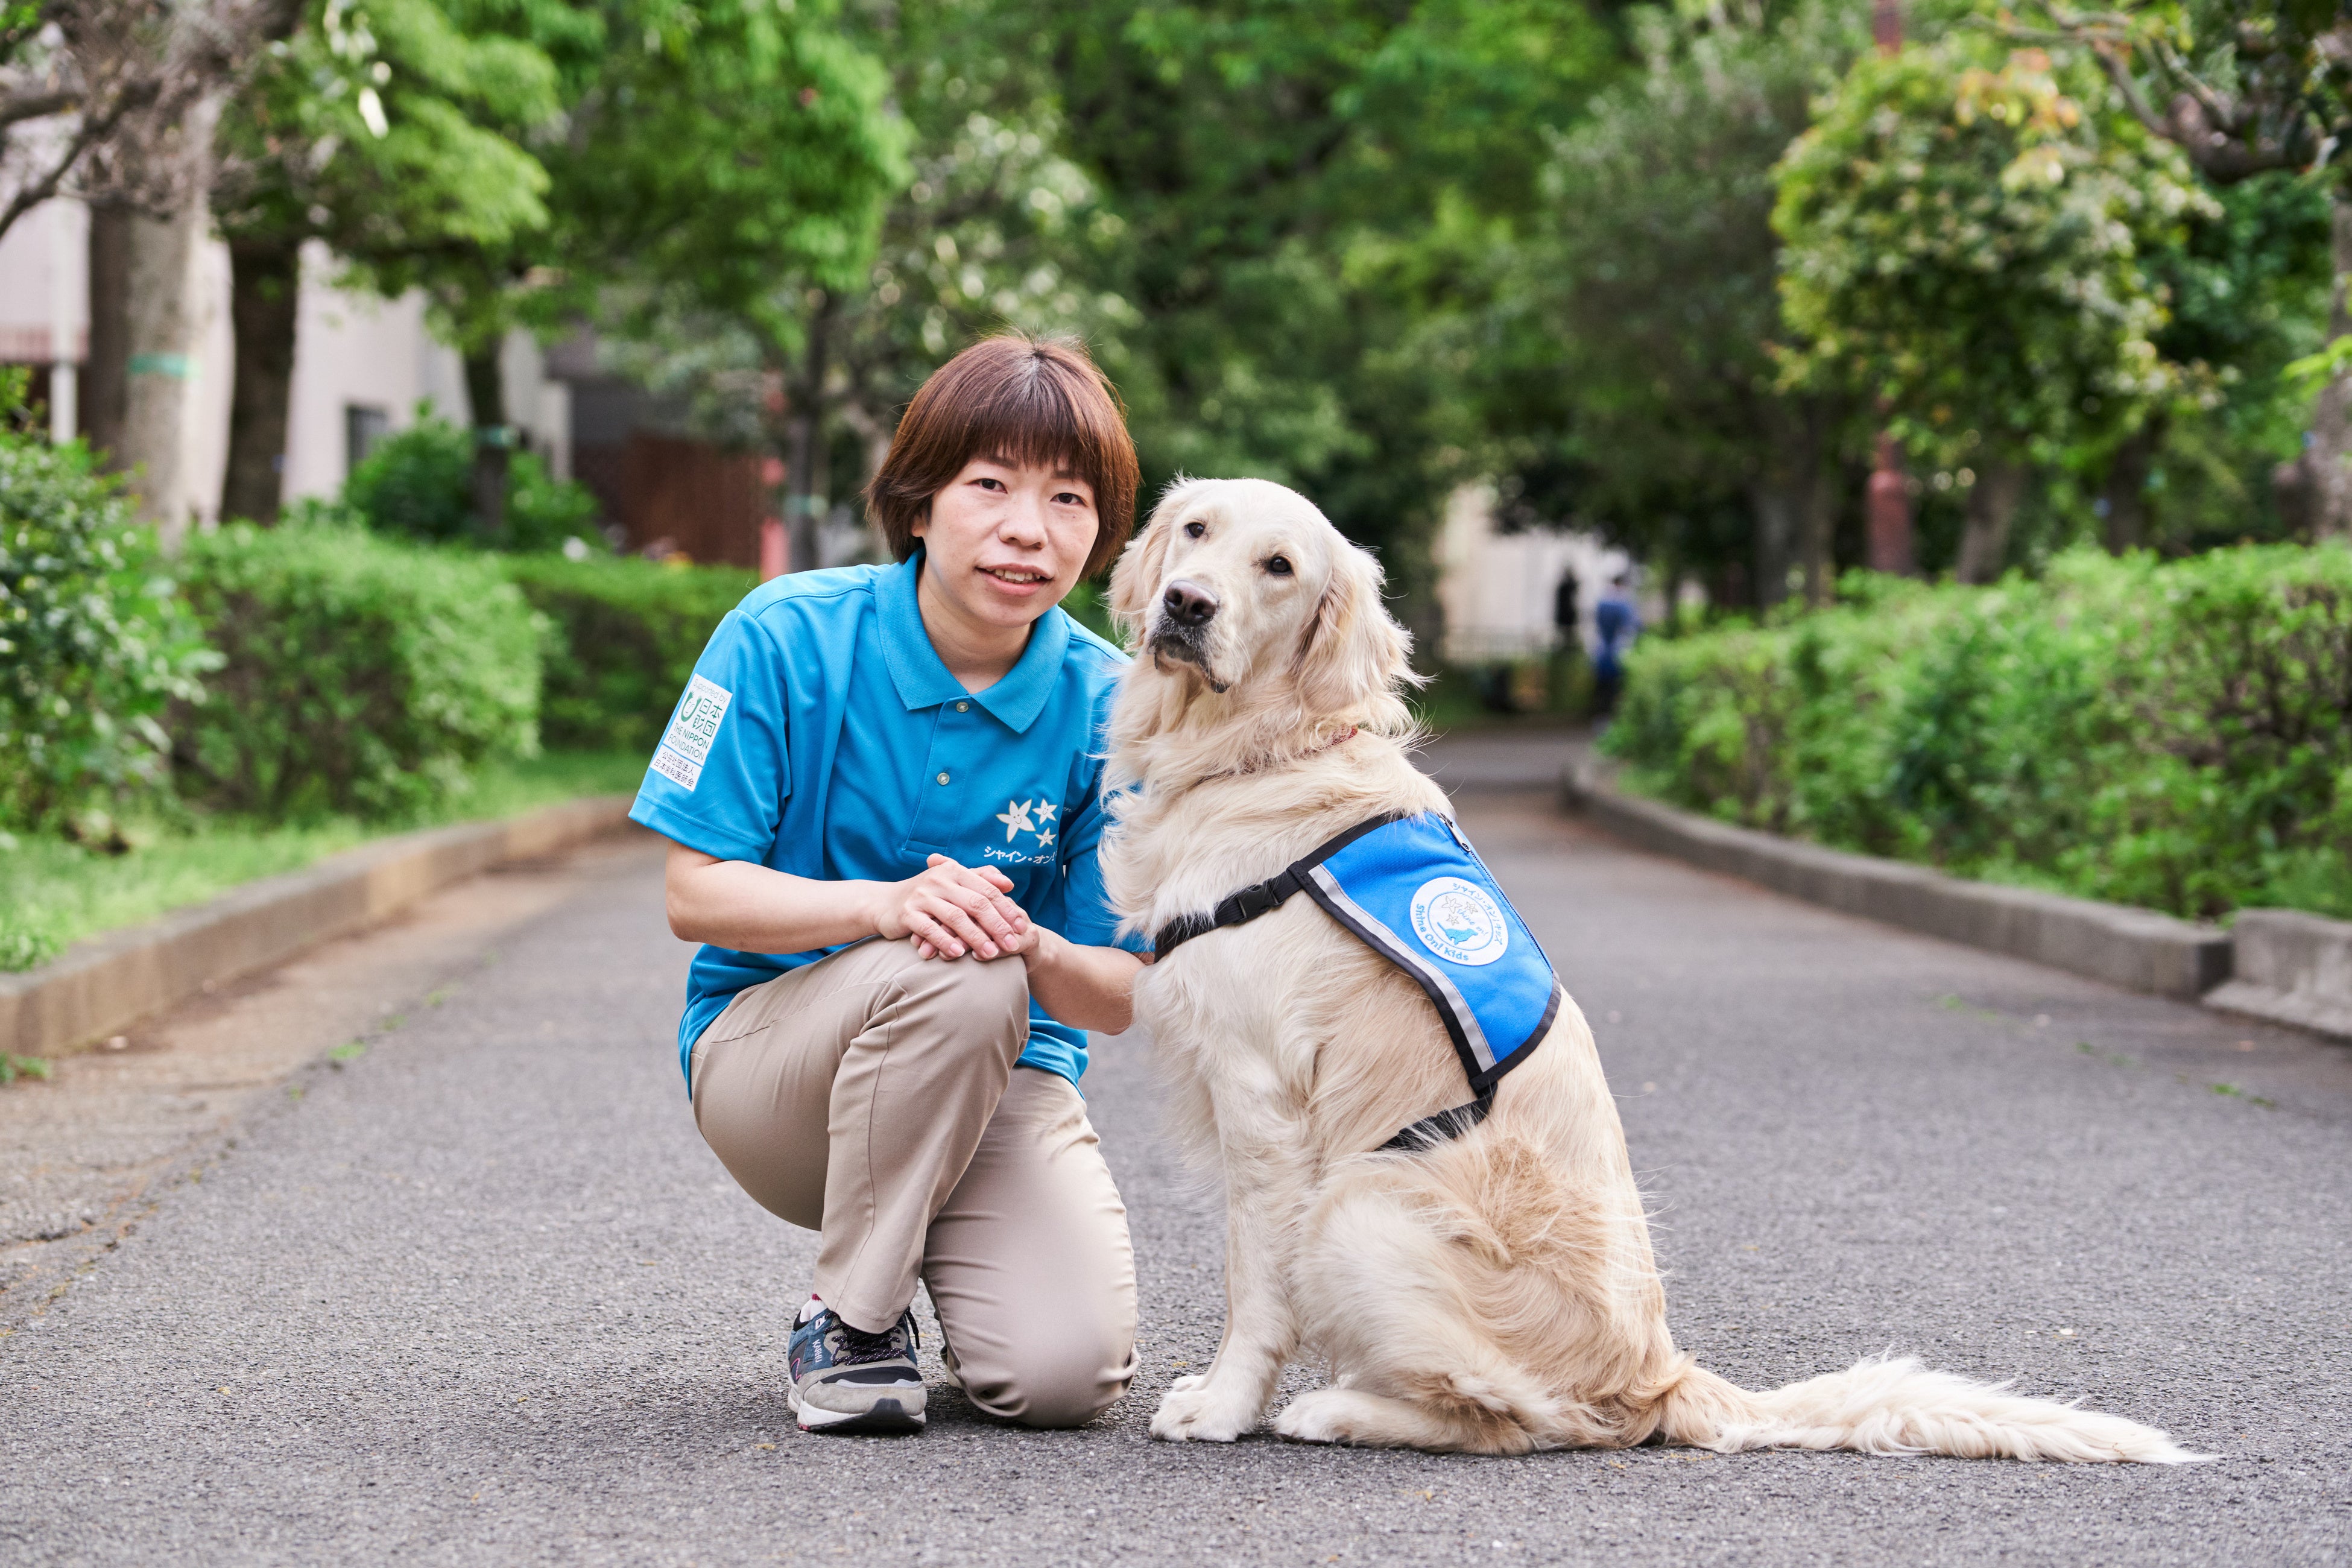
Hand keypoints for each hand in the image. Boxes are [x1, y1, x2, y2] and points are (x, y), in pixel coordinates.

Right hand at [880, 854, 1029, 959]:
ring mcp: (922, 896)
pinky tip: (958, 954)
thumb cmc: (926, 896)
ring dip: (975, 937)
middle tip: (1011, 945)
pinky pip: (930, 929)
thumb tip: (1009, 884)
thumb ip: (980, 879)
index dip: (1006, 909)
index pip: (987, 890)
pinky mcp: (907, 913)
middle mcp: (939, 880)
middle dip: (996, 926)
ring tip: (991, 954)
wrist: (883, 903)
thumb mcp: (951, 882)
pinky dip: (945, 942)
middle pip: (975, 904)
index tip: (1022, 926)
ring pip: (955, 917)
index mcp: (954, 870)